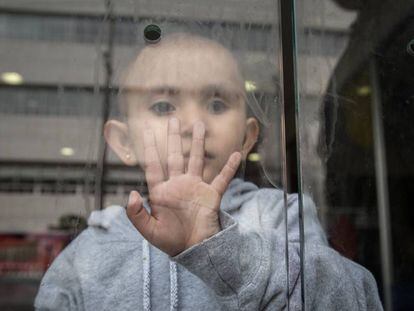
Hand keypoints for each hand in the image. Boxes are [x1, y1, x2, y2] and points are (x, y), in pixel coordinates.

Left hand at [126, 118, 240, 255]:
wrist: (194, 250)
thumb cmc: (170, 241)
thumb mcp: (149, 231)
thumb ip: (137, 214)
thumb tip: (130, 193)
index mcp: (162, 192)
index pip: (154, 165)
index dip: (151, 148)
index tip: (147, 130)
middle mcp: (178, 185)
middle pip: (175, 156)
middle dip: (174, 138)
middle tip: (173, 119)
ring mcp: (195, 188)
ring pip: (197, 160)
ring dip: (198, 143)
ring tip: (199, 125)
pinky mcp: (211, 195)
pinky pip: (222, 178)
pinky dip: (229, 167)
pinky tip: (235, 154)